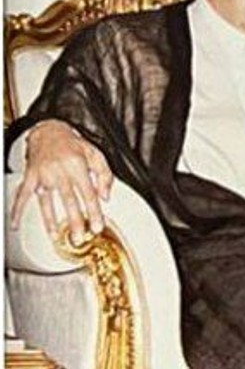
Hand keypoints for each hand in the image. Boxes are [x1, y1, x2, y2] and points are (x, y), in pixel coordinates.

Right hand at [9, 119, 112, 245]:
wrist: (48, 131)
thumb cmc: (73, 145)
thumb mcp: (96, 154)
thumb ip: (104, 176)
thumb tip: (105, 197)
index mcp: (78, 166)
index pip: (88, 194)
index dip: (94, 212)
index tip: (97, 226)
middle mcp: (59, 171)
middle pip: (68, 200)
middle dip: (75, 221)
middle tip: (79, 237)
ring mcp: (42, 175)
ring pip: (47, 202)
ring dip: (51, 221)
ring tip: (56, 236)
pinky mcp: (30, 177)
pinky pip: (21, 196)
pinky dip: (17, 211)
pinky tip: (16, 224)